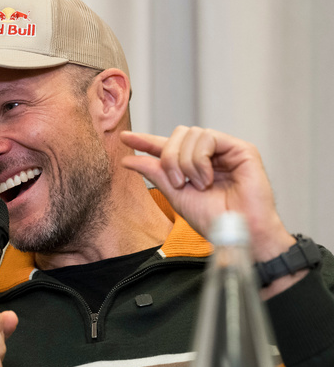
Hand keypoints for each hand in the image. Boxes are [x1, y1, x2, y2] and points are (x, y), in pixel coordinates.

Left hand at [119, 127, 294, 262]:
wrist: (237, 232)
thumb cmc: (213, 219)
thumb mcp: (175, 195)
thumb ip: (155, 173)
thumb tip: (130, 159)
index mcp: (193, 166)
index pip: (167, 146)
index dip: (146, 140)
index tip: (124, 137)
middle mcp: (209, 155)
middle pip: (177, 135)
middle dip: (169, 157)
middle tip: (178, 183)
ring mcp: (225, 150)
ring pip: (191, 134)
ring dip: (186, 162)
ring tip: (198, 184)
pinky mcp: (241, 149)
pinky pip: (208, 137)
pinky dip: (200, 160)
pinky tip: (207, 179)